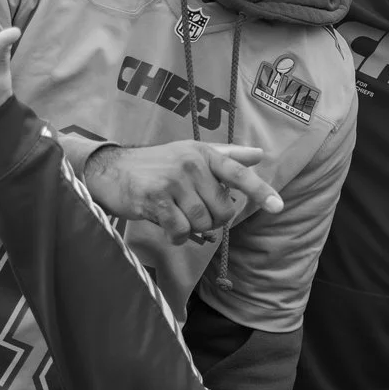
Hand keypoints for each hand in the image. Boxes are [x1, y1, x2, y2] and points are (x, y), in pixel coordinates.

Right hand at [84, 141, 282, 242]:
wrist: (110, 170)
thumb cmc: (156, 164)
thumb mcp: (191, 153)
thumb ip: (226, 156)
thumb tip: (259, 155)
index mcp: (203, 154)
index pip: (237, 173)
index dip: (260, 191)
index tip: (278, 207)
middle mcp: (190, 165)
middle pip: (221, 210)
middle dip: (212, 218)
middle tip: (192, 210)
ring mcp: (172, 182)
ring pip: (202, 222)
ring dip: (192, 228)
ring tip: (176, 215)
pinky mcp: (155, 200)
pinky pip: (180, 230)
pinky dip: (176, 236)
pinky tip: (166, 226)